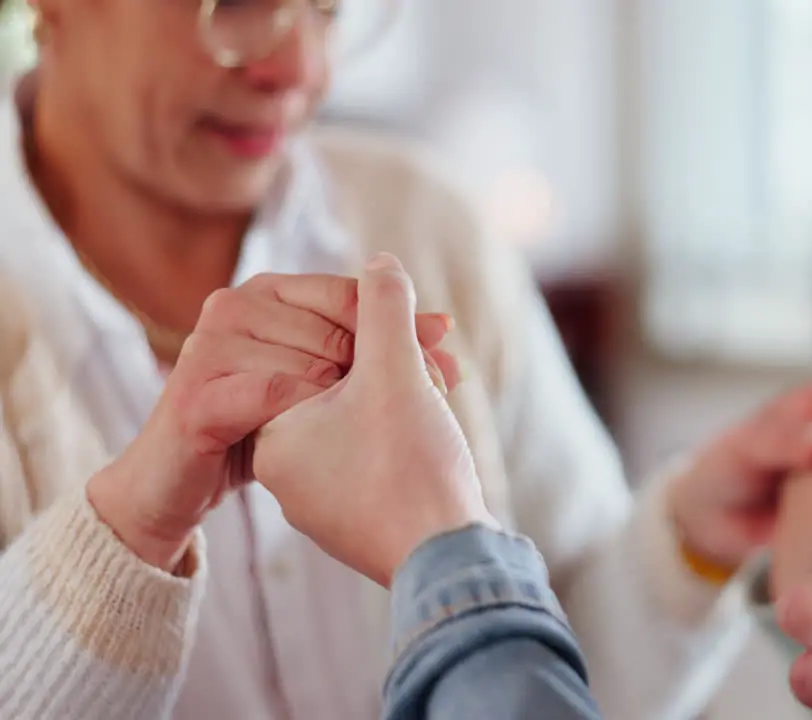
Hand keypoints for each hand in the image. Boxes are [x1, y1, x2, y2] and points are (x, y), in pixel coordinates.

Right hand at [86, 273, 453, 571]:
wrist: (181, 483)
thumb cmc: (260, 424)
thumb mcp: (323, 380)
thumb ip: (376, 347)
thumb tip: (445, 325)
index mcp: (265, 292)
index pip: (348, 293)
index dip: (401, 322)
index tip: (446, 345)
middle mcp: (232, 305)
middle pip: (333, 326)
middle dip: (388, 362)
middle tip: (434, 393)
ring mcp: (207, 346)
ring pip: (308, 360)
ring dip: (353, 394)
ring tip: (389, 425)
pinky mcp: (194, 395)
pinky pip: (271, 395)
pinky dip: (309, 414)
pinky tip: (336, 435)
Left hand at [253, 254, 495, 587]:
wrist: (448, 562)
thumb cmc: (413, 468)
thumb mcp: (396, 370)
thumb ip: (382, 308)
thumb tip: (379, 261)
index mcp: (273, 432)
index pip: (316, 353)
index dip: (372, 332)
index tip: (418, 335)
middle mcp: (285, 470)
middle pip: (341, 386)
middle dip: (397, 366)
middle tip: (442, 363)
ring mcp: (319, 500)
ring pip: (361, 420)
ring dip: (407, 399)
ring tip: (445, 400)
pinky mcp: (354, 519)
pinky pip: (374, 457)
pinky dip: (406, 438)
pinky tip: (438, 440)